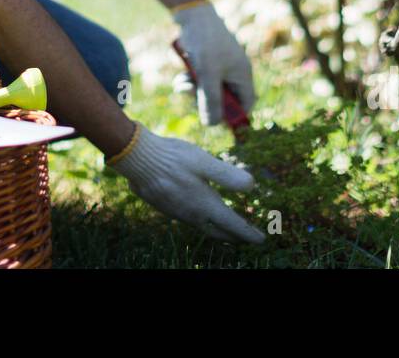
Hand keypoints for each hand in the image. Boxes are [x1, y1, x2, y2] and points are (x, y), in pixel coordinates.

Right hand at [107, 123, 265, 243]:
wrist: (137, 159)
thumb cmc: (172, 158)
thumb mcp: (204, 162)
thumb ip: (227, 175)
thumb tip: (252, 186)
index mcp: (205, 204)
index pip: (232, 224)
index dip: (248, 233)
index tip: (261, 240)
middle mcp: (192, 214)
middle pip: (218, 232)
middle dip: (235, 237)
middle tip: (247, 238)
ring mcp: (178, 213)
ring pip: (204, 227)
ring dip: (218, 230)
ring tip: (227, 229)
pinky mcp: (166, 207)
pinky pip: (191, 221)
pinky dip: (203, 222)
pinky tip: (201, 214)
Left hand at [173, 2, 255, 125]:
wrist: (192, 15)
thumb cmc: (205, 41)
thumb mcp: (207, 73)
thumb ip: (210, 100)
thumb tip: (212, 125)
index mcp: (242, 75)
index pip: (246, 105)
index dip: (233, 117)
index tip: (215, 122)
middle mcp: (235, 73)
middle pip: (224, 101)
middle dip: (204, 101)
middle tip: (190, 95)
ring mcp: (221, 69)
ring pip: (209, 92)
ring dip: (193, 91)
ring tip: (181, 83)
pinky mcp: (208, 64)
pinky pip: (201, 82)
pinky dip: (190, 82)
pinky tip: (181, 77)